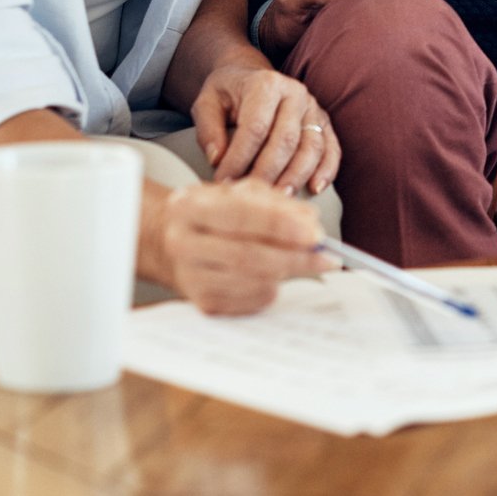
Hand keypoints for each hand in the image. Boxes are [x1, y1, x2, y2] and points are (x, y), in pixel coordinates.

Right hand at [145, 177, 335, 314]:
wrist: (168, 240)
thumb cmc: (213, 213)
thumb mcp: (238, 193)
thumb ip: (275, 201)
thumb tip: (309, 220)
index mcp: (190, 206)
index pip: (240, 216)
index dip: (281, 225)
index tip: (315, 233)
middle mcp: (183, 242)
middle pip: (247, 255)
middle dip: (295, 258)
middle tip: (328, 258)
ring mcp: (189, 277)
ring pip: (250, 281)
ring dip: (287, 274)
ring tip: (307, 263)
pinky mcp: (200, 303)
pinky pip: (247, 302)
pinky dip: (271, 290)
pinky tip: (277, 277)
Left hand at [191, 63, 340, 195]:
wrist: (250, 76)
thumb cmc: (227, 94)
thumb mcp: (206, 102)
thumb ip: (208, 129)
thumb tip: (217, 159)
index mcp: (265, 84)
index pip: (255, 128)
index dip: (239, 158)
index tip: (224, 182)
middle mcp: (295, 93)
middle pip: (286, 140)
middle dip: (268, 172)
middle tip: (252, 196)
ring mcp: (313, 108)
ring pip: (312, 147)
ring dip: (296, 176)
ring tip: (280, 199)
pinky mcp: (324, 122)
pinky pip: (331, 148)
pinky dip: (327, 170)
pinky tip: (315, 189)